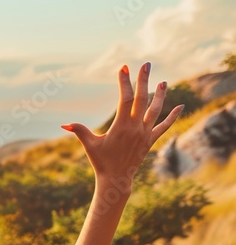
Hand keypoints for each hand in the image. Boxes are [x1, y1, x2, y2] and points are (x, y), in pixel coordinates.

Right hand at [62, 62, 182, 185]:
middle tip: (146, 64)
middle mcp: (136, 128)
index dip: (125, 82)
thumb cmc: (101, 161)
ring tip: (163, 82)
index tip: (124, 68)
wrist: (116, 179)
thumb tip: (64, 124)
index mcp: (121, 126)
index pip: (125, 99)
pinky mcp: (150, 141)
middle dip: (144, 80)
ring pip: (156, 110)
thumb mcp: (90, 145)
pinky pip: (164, 126)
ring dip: (160, 95)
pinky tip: (181, 107)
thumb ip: (79, 131)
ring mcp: (145, 134)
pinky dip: (173, 117)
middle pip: (142, 99)